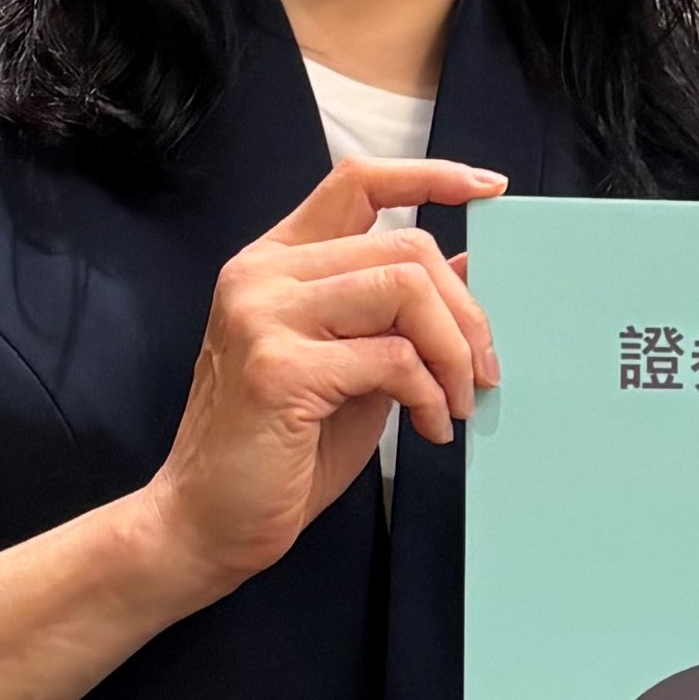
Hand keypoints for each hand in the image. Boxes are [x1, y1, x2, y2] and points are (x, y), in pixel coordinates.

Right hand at [0, 156, 509, 699]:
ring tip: (458, 402)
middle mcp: (261, 274)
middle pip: (406, 245)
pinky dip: (430, 394)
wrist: (207, 523)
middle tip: (484, 371)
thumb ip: (397, 314)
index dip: (431, 177)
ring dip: (455, 351)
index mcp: (276, 263)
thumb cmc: (284, 450)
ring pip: (405, 289)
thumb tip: (472, 269)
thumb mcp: (356, 367)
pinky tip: (430, 428)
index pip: (356, 181)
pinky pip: (392, 357)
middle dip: (468, 312)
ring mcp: (262, 315)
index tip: (490, 190)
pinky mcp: (277, 367)